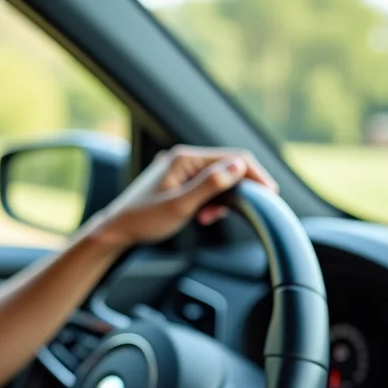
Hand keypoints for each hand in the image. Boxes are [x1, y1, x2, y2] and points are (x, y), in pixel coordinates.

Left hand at [85, 145, 277, 248]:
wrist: (117, 229)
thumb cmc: (144, 219)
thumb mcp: (180, 205)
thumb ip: (210, 185)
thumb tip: (237, 167)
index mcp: (185, 158)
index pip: (233, 158)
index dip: (255, 175)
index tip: (270, 194)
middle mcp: (183, 158)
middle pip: (227, 166)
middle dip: (237, 189)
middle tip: (241, 211)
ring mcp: (180, 169)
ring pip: (218, 178)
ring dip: (222, 198)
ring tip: (209, 218)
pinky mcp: (178, 181)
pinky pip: (205, 186)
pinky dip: (211, 200)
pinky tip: (203, 215)